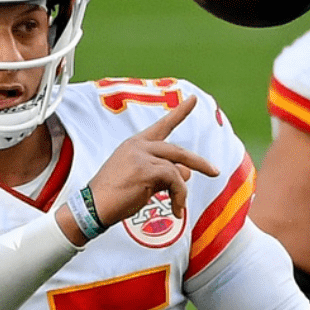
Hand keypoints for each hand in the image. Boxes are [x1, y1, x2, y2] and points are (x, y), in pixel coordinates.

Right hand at [63, 95, 219, 237]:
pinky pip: (175, 180)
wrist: (94, 206)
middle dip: (199, 162)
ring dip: (182, 191)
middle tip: (215, 171)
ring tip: (178, 207)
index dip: (180, 112)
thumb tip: (187, 173)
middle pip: (178, 150)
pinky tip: (175, 210)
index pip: (162, 125)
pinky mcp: (146, 169)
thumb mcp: (141, 179)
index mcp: (136, 144)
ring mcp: (142, 156)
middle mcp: (139, 146)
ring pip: (178, 168)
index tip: (194, 99)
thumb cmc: (114, 196)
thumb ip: (162, 172)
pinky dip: (179, 196)